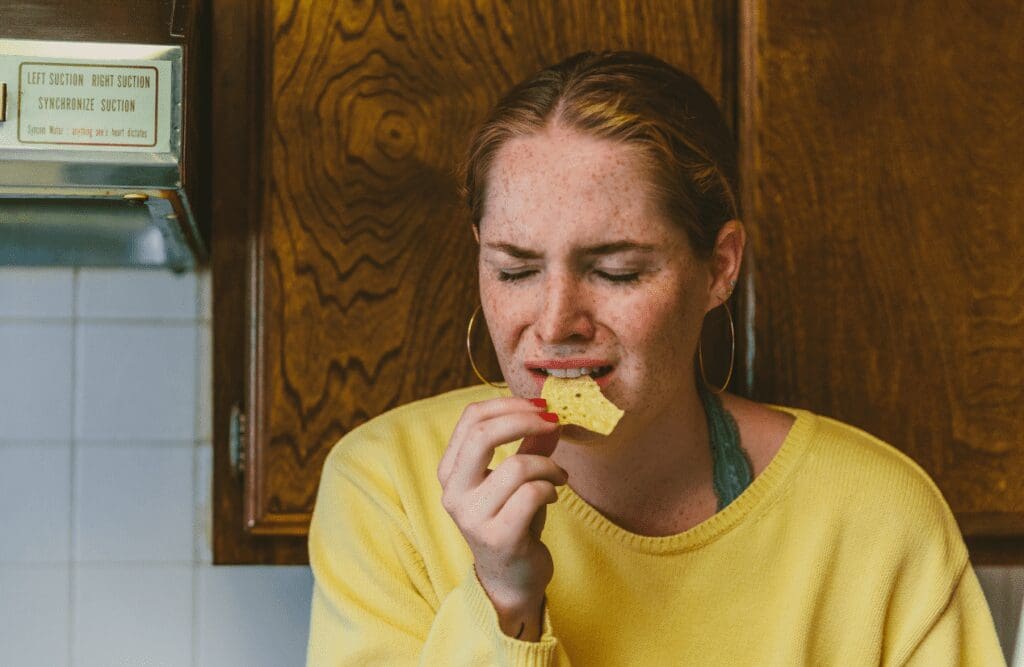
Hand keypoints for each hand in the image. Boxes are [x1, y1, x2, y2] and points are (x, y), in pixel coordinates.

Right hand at [437, 397, 565, 625]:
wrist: (512, 579)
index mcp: (451, 471)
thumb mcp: (518, 478)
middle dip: (525, 421)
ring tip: (559, 475)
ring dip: (548, 465)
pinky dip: (551, 488)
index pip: (471, 418)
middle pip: (483, 435)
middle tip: (554, 422)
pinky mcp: (498, 537)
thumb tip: (550, 415)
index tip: (541, 406)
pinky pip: (531, 494)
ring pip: (517, 467)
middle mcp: (453, 493)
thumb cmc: (513, 522)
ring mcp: (473, 517)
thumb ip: (529, 445)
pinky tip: (553, 495)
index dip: (509, 404)